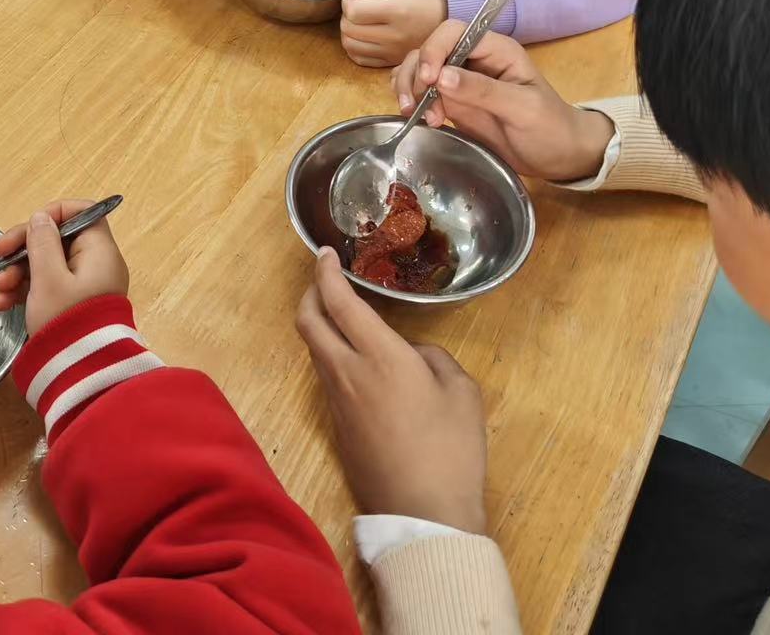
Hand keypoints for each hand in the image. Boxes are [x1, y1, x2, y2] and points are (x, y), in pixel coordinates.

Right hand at [0, 199, 130, 335]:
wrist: (80, 373)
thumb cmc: (65, 319)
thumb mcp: (48, 278)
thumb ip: (42, 243)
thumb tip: (41, 218)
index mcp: (98, 251)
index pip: (83, 213)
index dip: (54, 213)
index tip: (29, 226)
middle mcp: (95, 265)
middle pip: (58, 240)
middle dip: (24, 248)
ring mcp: (84, 287)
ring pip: (48, 265)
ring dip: (18, 272)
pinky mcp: (73, 307)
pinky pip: (48, 288)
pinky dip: (25, 292)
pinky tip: (0, 304)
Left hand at [297, 247, 487, 531]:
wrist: (424, 515)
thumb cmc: (451, 450)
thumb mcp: (462, 392)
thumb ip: (434, 358)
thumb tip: (411, 354)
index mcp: (379, 356)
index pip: (338, 301)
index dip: (325, 272)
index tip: (324, 253)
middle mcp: (346, 373)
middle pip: (307, 322)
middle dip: (309, 293)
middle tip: (324, 279)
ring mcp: (336, 402)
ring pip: (314, 350)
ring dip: (320, 325)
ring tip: (343, 315)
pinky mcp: (336, 427)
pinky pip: (325, 377)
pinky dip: (331, 354)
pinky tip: (356, 358)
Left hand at [338, 0, 446, 67]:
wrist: (447, 12)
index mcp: (399, 10)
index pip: (353, 11)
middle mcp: (396, 36)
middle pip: (348, 28)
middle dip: (348, 13)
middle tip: (362, 4)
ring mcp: (393, 52)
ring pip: (349, 45)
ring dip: (349, 29)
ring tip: (364, 18)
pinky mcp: (391, 61)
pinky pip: (358, 58)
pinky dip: (355, 45)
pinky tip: (366, 32)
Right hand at [391, 22, 615, 182]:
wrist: (558, 158)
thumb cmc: (550, 128)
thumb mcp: (523, 109)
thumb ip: (484, 90)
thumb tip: (441, 76)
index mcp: (496, 50)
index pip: (453, 33)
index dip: (434, 50)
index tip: (428, 80)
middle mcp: (474, 59)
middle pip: (429, 49)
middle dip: (416, 74)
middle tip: (416, 107)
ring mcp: (460, 81)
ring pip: (419, 69)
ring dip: (409, 88)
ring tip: (415, 115)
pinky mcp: (452, 102)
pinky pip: (421, 91)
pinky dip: (412, 101)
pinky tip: (419, 120)